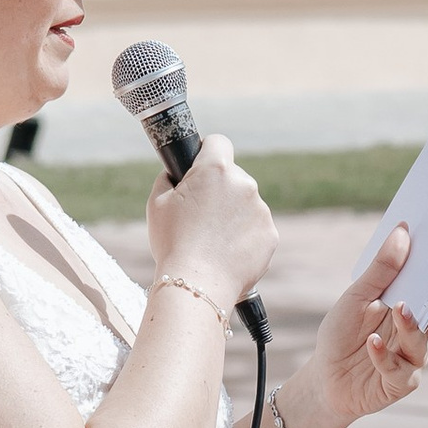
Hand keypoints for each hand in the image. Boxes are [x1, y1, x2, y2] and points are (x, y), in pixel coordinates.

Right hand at [145, 134, 275, 310]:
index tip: (201, 165)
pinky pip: (256, 228)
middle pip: (233, 176)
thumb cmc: (173, 243)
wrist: (198, 285)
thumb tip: (176, 173)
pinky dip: (244, 237)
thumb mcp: (157, 203)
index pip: (218, 142)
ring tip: (212, 240)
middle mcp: (244, 184)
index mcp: (215, 169)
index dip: (208, 152)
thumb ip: (168, 179)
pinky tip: (226, 252)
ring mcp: (261, 210)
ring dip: (233, 215)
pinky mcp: (270, 234)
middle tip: (200, 215)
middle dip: (219, 190)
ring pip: (246, 204)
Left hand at [284, 224, 427, 427]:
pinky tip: (372, 342)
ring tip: (399, 309)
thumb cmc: (342, 334)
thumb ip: (381, 269)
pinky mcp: (400, 381)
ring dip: (411, 325)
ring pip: (422, 340)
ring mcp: (412, 355)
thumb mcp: (356, 296)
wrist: (324, 378)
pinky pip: (397, 368)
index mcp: (411, 300)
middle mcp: (418, 327)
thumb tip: (403, 233)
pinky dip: (383, 354)